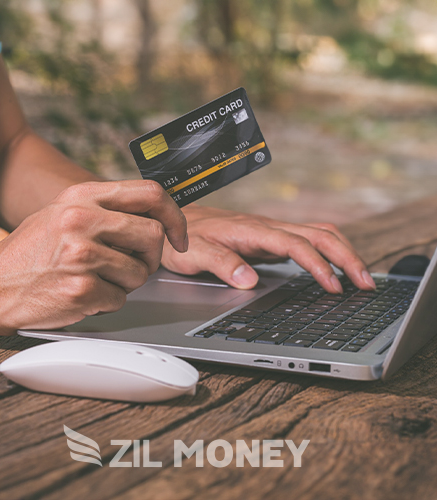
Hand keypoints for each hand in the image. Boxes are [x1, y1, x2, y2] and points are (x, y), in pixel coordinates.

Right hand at [0, 181, 187, 334]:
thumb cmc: (30, 252)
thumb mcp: (65, 213)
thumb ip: (107, 210)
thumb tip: (156, 219)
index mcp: (82, 196)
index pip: (150, 193)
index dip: (174, 216)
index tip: (178, 236)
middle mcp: (82, 220)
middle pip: (154, 235)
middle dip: (151, 257)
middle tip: (133, 264)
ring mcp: (81, 255)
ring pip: (141, 272)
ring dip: (127, 282)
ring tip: (97, 278)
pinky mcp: (81, 288)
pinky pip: (121, 299)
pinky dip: (108, 300)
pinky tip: (83, 293)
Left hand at [161, 205, 374, 293]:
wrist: (176, 221)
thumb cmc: (185, 237)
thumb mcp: (194, 253)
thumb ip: (220, 264)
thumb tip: (249, 280)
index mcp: (252, 230)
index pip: (295, 244)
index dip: (317, 264)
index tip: (334, 286)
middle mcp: (267, 227)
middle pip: (319, 234)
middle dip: (347, 256)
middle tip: (366, 283)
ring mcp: (270, 232)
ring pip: (318, 234)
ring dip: (342, 253)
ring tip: (360, 278)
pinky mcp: (269, 239)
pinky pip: (306, 242)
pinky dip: (326, 254)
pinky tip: (332, 270)